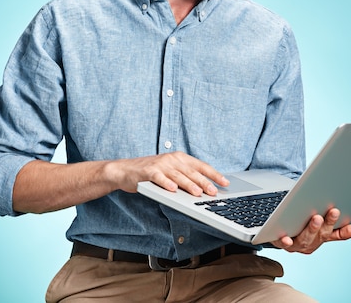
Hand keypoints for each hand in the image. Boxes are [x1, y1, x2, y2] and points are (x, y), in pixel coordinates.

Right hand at [108, 151, 228, 196]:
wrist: (126, 170)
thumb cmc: (151, 172)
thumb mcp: (170, 171)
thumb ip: (185, 177)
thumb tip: (205, 188)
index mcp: (179, 158)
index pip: (200, 165)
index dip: (214, 174)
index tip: (225, 182)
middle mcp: (171, 159)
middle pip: (191, 171)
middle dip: (204, 182)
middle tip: (214, 191)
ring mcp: (160, 164)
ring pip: (178, 176)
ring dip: (189, 184)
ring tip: (198, 193)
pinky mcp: (148, 171)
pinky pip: (159, 178)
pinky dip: (166, 183)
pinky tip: (173, 189)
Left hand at [271, 207, 350, 253]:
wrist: (273, 228)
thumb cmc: (298, 222)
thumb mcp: (317, 222)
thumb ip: (332, 223)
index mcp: (320, 237)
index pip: (335, 234)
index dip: (345, 232)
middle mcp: (309, 244)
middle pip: (321, 236)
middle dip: (328, 224)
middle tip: (334, 212)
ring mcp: (295, 245)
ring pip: (305, 240)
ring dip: (312, 230)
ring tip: (316, 218)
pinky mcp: (279, 242)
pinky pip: (283, 244)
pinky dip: (286, 241)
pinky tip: (287, 238)